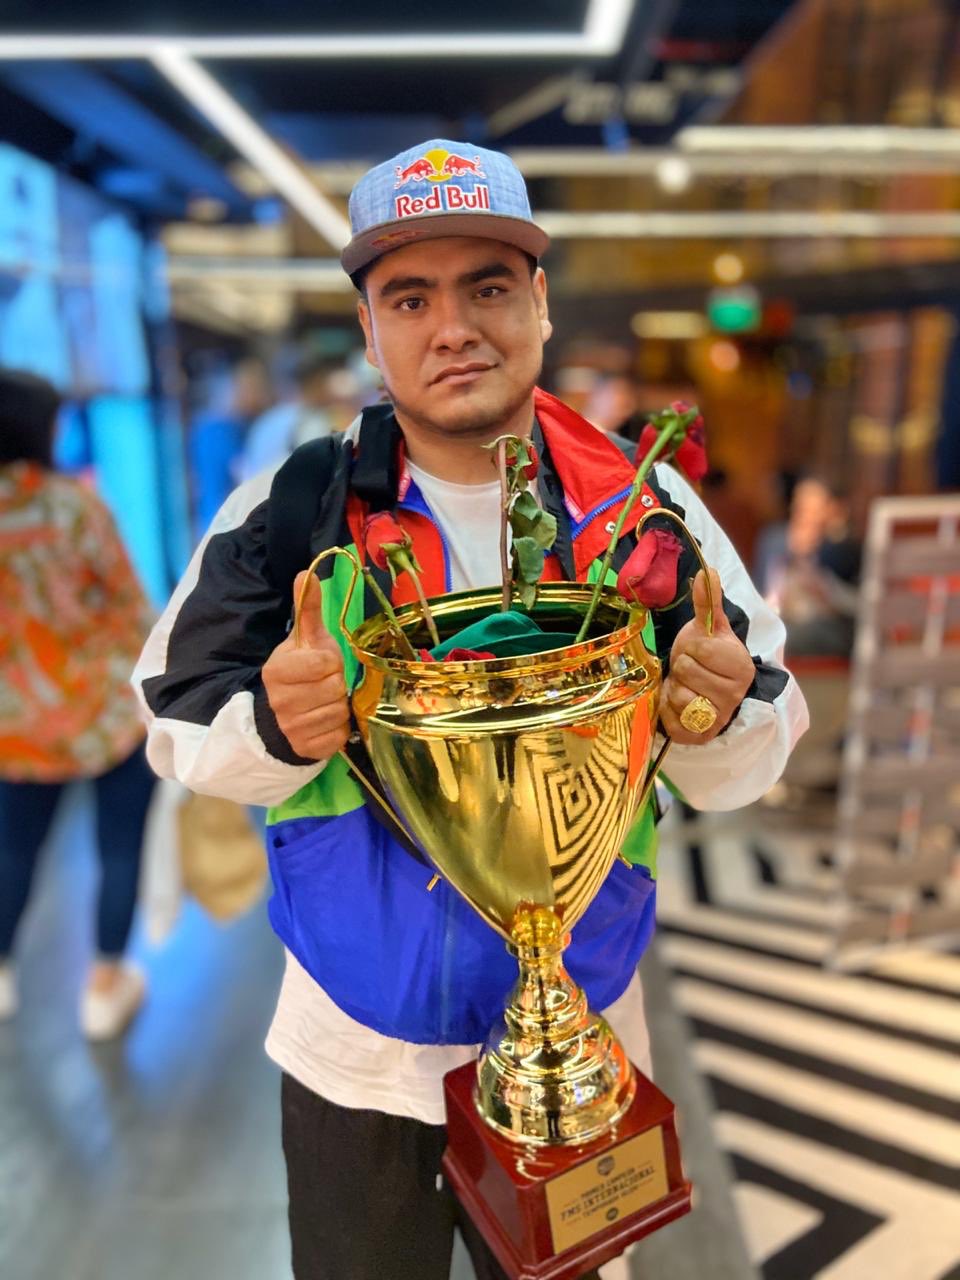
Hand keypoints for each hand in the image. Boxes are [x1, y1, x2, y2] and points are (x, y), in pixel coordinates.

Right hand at [262, 570, 349, 759]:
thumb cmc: (299, 672)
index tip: (323, 664)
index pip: (324, 663)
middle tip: (325, 684)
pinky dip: (339, 728)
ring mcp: (291, 728)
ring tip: (325, 701)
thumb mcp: (302, 640)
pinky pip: (339, 735)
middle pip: (334, 688)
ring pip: (338, 712)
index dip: (330, 662)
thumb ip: (307, 609)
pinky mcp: (307, 749)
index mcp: (277, 671)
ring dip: (339, 706)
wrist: (282, 715)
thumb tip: (306, 573)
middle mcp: (280, 701)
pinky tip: (326, 720)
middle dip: (336, 684)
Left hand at [659, 568, 754, 745]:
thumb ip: (708, 602)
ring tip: (684, 686)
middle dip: (681, 667)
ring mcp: (718, 718)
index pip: (699, 649)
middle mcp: (734, 695)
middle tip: (690, 669)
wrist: (704, 692)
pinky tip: (678, 704)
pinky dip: (667, 709)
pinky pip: (670, 719)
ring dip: (673, 688)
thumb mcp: (708, 629)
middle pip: (686, 671)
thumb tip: (707, 570)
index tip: (698, 651)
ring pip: (678, 695)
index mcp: (741, 666)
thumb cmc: (706, 657)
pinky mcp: (698, 736)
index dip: (691, 647)